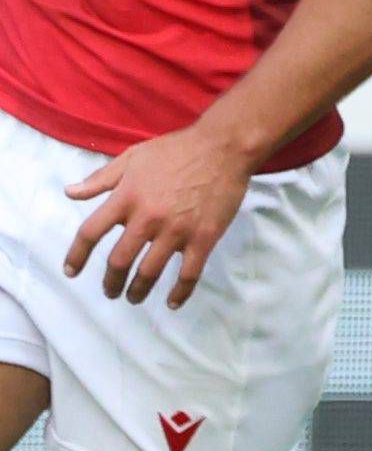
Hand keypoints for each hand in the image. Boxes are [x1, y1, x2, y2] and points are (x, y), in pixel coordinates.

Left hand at [64, 125, 251, 306]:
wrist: (223, 148)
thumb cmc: (176, 150)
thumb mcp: (132, 157)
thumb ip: (100, 179)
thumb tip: (69, 193)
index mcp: (126, 198)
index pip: (91, 233)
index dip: (77, 255)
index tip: (71, 271)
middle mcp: (147, 218)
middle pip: (119, 261)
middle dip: (111, 281)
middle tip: (110, 291)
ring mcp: (176, 231)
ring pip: (150, 272)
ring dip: (138, 290)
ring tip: (133, 298)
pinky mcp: (203, 238)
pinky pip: (189, 274)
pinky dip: (179, 292)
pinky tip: (172, 302)